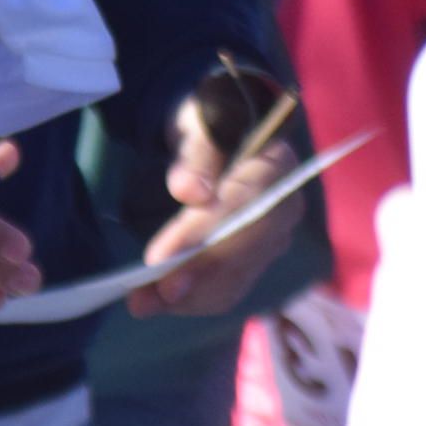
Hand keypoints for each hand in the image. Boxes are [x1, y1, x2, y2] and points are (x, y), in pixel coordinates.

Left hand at [131, 88, 303, 315]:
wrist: (223, 130)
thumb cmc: (209, 121)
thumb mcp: (198, 121)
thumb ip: (196, 153)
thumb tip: (189, 190)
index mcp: (277, 168)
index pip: (241, 208)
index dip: (199, 236)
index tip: (159, 259)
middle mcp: (283, 210)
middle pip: (240, 253)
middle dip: (191, 278)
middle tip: (146, 298)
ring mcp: (271, 239)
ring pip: (234, 278)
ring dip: (187, 298)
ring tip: (141, 303)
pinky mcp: (254, 259)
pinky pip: (228, 287)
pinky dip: (193, 299)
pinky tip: (158, 302)